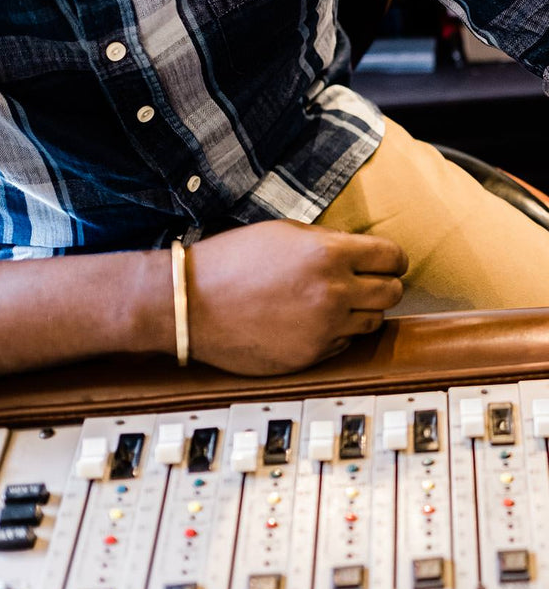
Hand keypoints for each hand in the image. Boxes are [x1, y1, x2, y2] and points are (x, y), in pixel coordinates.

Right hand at [186, 220, 407, 374]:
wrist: (193, 304)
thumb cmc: (232, 261)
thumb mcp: (285, 233)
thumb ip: (329, 241)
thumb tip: (361, 250)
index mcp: (329, 254)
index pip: (393, 257)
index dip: (393, 258)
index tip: (387, 261)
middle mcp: (334, 292)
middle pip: (393, 292)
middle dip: (384, 284)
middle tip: (367, 281)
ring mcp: (325, 328)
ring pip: (373, 322)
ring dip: (362, 311)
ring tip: (334, 302)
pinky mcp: (312, 356)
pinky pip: (344, 344)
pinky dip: (337, 333)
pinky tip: (311, 321)